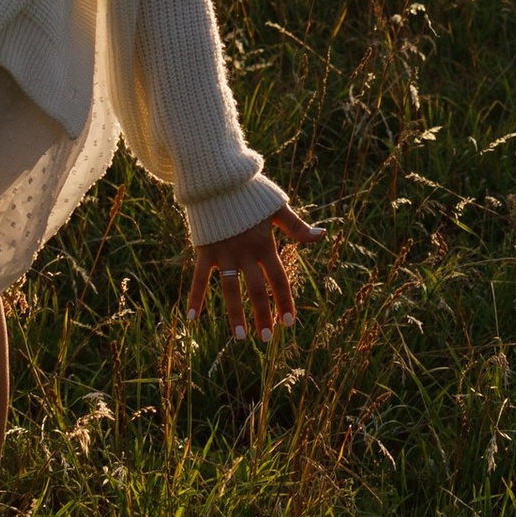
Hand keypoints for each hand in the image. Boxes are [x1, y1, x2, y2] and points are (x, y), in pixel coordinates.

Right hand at [187, 203, 318, 340]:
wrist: (218, 178)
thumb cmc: (251, 192)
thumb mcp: (277, 208)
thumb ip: (297, 227)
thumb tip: (322, 235)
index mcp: (265, 244)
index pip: (278, 280)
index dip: (284, 301)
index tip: (288, 323)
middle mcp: (245, 253)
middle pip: (256, 290)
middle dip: (262, 315)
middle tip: (266, 339)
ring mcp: (223, 253)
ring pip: (230, 290)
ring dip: (235, 314)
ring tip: (240, 337)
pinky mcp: (205, 251)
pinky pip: (199, 279)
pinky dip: (195, 298)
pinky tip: (192, 320)